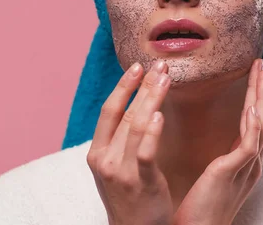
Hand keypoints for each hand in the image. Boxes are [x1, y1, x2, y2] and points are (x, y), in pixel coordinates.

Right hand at [87, 60, 173, 224]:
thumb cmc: (129, 198)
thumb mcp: (115, 167)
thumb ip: (120, 141)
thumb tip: (137, 108)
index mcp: (97, 153)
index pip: (109, 111)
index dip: (123, 86)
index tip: (137, 66)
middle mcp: (104, 159)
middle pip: (124, 113)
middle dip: (143, 85)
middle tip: (161, 64)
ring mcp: (120, 171)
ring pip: (135, 126)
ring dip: (151, 98)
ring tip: (166, 78)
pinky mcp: (140, 182)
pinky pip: (145, 152)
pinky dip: (151, 131)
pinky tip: (159, 114)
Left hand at [173, 59, 262, 224]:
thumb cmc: (200, 209)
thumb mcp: (216, 177)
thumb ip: (223, 160)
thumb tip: (224, 143)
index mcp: (245, 162)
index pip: (256, 123)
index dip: (258, 98)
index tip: (257, 76)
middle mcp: (251, 164)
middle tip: (262, 66)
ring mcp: (245, 168)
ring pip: (261, 127)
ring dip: (262, 99)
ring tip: (262, 74)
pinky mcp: (232, 174)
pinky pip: (249, 146)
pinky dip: (254, 126)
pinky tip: (253, 107)